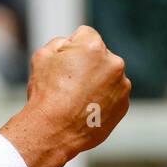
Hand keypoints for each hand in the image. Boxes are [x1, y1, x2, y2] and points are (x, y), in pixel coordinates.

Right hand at [25, 24, 131, 160]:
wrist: (54, 131)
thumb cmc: (46, 93)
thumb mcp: (42, 56)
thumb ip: (60, 42)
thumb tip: (70, 43)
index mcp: (93, 46)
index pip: (84, 35)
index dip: (70, 48)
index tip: (62, 65)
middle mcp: (113, 63)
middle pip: (99, 55)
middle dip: (87, 64)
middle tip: (68, 84)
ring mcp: (121, 86)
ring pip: (108, 75)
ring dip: (96, 82)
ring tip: (76, 99)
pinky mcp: (124, 105)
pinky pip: (113, 95)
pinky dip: (102, 99)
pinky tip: (85, 109)